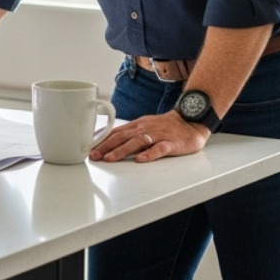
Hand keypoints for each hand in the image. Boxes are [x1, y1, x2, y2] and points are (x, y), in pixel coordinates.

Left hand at [90, 111, 208, 162]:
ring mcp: (158, 135)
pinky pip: (160, 148)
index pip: (115, 133)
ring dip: (122, 150)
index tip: (88, 149)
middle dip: (106, 147)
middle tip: (93, 156)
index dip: (101, 141)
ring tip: (110, 158)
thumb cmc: (165, 126)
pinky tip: (141, 159)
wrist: (191, 120)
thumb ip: (128, 134)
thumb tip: (107, 141)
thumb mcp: (144, 126)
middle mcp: (144, 129)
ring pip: (137, 142)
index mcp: (136, 126)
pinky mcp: (171, 143)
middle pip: (122, 137)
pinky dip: (150, 154)